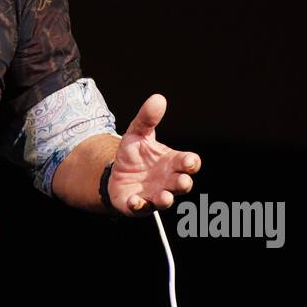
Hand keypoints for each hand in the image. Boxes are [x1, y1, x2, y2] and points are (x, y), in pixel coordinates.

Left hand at [107, 93, 200, 217]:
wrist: (115, 172)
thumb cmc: (133, 154)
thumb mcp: (137, 133)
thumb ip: (147, 118)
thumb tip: (158, 98)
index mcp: (172, 162)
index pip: (189, 163)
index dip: (191, 163)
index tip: (189, 161)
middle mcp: (168, 180)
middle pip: (182, 184)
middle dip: (183, 183)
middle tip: (182, 181)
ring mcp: (155, 194)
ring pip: (166, 200)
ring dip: (166, 199)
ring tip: (164, 197)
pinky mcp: (139, 205)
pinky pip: (142, 208)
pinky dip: (139, 205)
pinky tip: (134, 201)